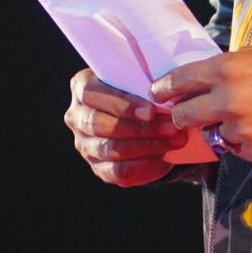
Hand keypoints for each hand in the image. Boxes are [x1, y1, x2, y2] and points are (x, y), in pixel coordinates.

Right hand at [63, 68, 189, 186]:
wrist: (140, 116)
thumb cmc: (139, 91)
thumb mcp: (138, 81)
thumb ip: (144, 85)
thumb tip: (166, 101)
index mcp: (81, 86)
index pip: (91, 94)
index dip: (121, 104)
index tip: (151, 111)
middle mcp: (76, 116)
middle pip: (101, 124)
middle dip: (140, 128)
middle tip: (171, 127)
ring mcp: (84, 144)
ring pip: (110, 149)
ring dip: (147, 146)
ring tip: (174, 140)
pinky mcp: (97, 167)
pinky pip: (117, 171)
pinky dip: (143, 166)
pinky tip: (164, 158)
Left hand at [152, 44, 251, 165]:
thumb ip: (225, 71)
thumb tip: (199, 84)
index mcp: (226, 69)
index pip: (179, 81)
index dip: (164, 88)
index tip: (159, 94)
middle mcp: (228, 101)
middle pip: (182, 116)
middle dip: (184, 115)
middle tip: (192, 113)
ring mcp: (242, 130)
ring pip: (213, 135)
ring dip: (223, 129)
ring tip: (250, 117)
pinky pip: (237, 150)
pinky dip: (244, 143)